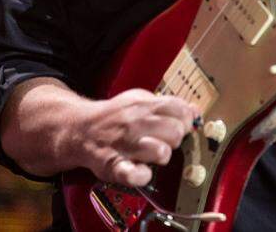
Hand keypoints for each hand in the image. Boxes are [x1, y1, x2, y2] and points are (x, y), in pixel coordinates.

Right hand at [71, 89, 197, 186]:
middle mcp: (136, 122)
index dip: (185, 120)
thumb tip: (194, 111)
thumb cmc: (115, 118)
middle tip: (165, 141)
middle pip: (176, 131)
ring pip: (161, 151)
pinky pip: (134, 175)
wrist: (80, 129)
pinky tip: (142, 171)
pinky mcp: (113, 166)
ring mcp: (125, 144)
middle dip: (176, 139)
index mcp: (144, 105)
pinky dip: (142, 175)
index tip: (180, 125)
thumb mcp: (140, 101)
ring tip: (153, 155)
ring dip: (162, 155)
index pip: (180, 110)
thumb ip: (168, 105)